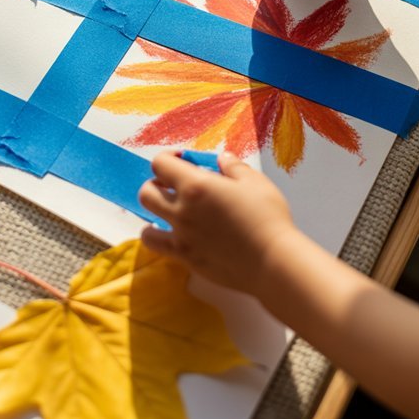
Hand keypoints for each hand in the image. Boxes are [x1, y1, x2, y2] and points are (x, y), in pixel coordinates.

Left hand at [139, 151, 294, 296]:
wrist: (272, 261)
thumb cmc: (267, 218)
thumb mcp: (254, 181)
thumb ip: (233, 166)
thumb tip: (222, 159)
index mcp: (195, 186)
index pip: (160, 164)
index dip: (168, 157)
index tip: (182, 159)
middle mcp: (181, 211)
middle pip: (146, 192)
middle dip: (157, 184)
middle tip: (175, 185)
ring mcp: (181, 237)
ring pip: (146, 224)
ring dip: (154, 215)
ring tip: (172, 212)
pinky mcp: (186, 259)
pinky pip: (158, 247)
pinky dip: (160, 238)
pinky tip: (175, 234)